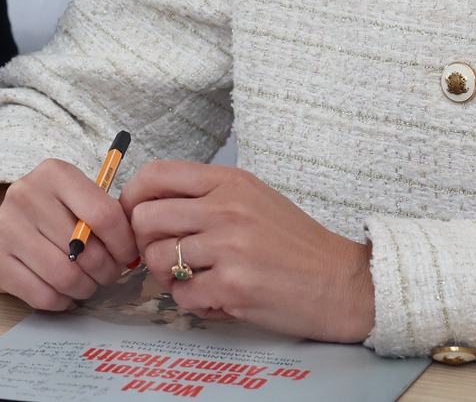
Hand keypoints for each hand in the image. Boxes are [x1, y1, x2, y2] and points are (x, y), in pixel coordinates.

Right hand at [0, 159, 139, 311]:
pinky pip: (43, 296)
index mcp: (54, 173)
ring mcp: (5, 227)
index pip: (104, 215)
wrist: (3, 222)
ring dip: (85, 287)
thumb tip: (133, 253)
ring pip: (65, 277)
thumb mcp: (79, 198)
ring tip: (86, 281)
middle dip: (106, 270)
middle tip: (107, 273)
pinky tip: (61, 289)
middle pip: (86, 251)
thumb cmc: (54, 213)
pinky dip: (61, 300)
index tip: (128, 256)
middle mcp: (25, 195)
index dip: (124, 244)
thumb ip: (107, 217)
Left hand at [120, 161, 374, 341]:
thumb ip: (205, 197)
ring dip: (168, 277)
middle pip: (145, 219)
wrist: (342, 282)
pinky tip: (217, 298)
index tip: (134, 218)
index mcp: (228, 181)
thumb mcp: (252, 199)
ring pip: (156, 259)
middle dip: (145, 245)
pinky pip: (181, 294)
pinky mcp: (233, 286)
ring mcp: (229, 246)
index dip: (132, 198)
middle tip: (165, 259)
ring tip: (197, 279)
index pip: (155, 175)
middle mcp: (225, 208)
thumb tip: (149, 206)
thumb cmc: (295, 243)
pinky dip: (192, 301)